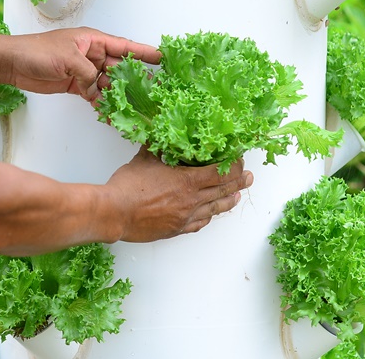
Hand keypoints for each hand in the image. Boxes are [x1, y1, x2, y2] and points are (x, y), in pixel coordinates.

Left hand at [7, 27, 160, 101]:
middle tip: (154, 91)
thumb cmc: (38, 51)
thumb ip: (88, 74)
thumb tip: (99, 90)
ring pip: (108, 84)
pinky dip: (102, 104)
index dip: (144, 52)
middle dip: (135, 79)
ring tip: (135, 108)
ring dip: (118, 96)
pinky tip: (111, 115)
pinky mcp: (75, 85)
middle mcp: (91, 54)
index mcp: (92, 40)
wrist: (13, 63)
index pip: (124, 46)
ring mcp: (84, 70)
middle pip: (119, 67)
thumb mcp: (67, 58)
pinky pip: (94, 95)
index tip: (163, 58)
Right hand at [106, 150, 252, 241]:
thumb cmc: (128, 186)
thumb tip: (163, 134)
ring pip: (214, 209)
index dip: (234, 166)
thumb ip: (159, 147)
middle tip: (249, 178)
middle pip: (223, 191)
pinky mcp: (176, 229)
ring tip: (238, 196)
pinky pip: (199, 224)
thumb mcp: (144, 158)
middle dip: (238, 183)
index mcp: (187, 181)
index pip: (220, 173)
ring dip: (228, 201)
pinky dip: (208, 217)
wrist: (115, 213)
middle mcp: (191, 201)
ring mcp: (185, 217)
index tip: (240, 160)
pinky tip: (210, 215)